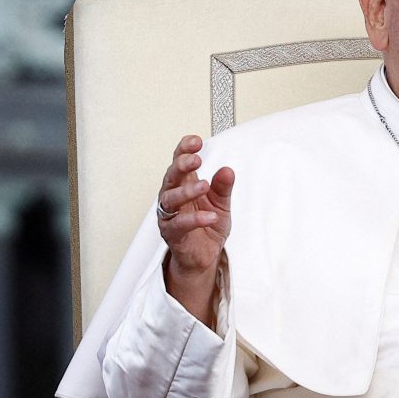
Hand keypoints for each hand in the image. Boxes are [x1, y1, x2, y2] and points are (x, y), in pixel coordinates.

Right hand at [157, 135, 233, 321]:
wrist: (204, 256)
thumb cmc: (208, 226)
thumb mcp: (221, 203)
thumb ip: (223, 187)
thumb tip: (228, 170)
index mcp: (185, 185)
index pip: (180, 162)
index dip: (184, 150)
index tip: (196, 141)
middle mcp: (173, 197)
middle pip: (171, 176)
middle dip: (181, 165)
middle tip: (196, 159)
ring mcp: (170, 215)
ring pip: (170, 199)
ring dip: (186, 191)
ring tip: (204, 186)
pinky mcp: (172, 233)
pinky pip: (180, 225)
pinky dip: (195, 219)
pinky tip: (210, 216)